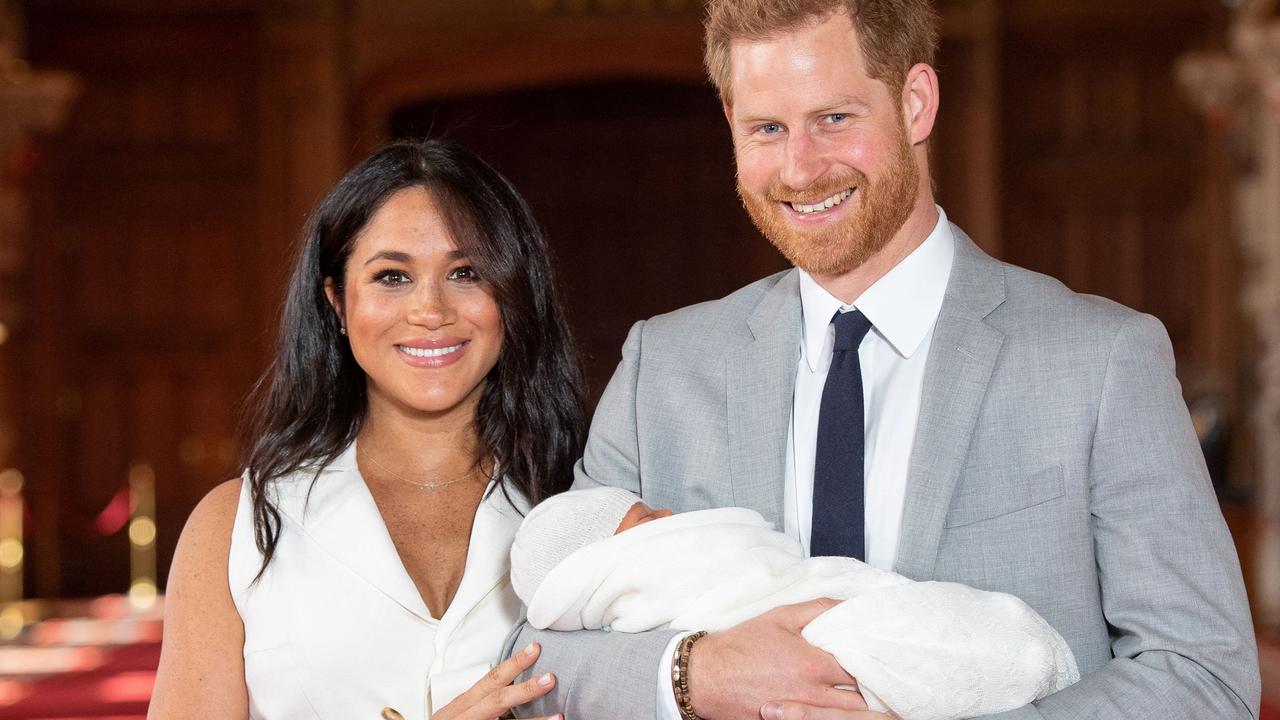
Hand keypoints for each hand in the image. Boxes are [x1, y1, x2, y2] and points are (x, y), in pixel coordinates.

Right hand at [431, 642, 560, 719]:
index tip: (535, 649)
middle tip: (550, 678)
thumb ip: (483, 700)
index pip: (490, 679)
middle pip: (496, 699)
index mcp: (462, 705)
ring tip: (558, 717)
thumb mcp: (459, 712)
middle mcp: (465, 716)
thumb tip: (513, 685)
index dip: (513, 664)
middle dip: (525, 689)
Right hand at [687, 599, 869, 719]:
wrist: (706, 677)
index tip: (882, 659)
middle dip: (873, 694)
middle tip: (883, 685)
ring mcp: (801, 715)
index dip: (875, 665)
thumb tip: (847, 606)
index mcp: (813, 665)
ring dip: (859, 710)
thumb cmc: (740, 646)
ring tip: (871, 702)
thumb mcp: (780, 616)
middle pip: (860, 702)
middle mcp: (811, 694)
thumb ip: (818, 609)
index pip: (861, 669)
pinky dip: (833, 717)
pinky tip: (840, 711)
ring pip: (844, 718)